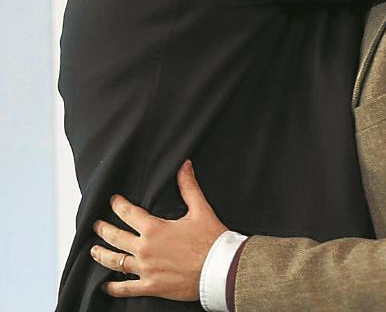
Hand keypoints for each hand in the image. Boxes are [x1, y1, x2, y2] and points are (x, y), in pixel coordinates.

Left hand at [90, 160, 225, 300]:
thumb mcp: (201, 210)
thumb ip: (189, 187)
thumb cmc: (212, 239)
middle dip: (103, 229)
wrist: (221, 268)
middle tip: (96, 225)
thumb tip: (184, 166)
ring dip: (101, 255)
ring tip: (94, 250)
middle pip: (115, 237)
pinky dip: (114, 287)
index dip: (118, 205)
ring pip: (115, 261)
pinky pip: (126, 288)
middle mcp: (145, 249)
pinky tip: (106, 285)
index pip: (128, 213)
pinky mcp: (151, 286)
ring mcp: (146, 269)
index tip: (113, 201)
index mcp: (154, 229)